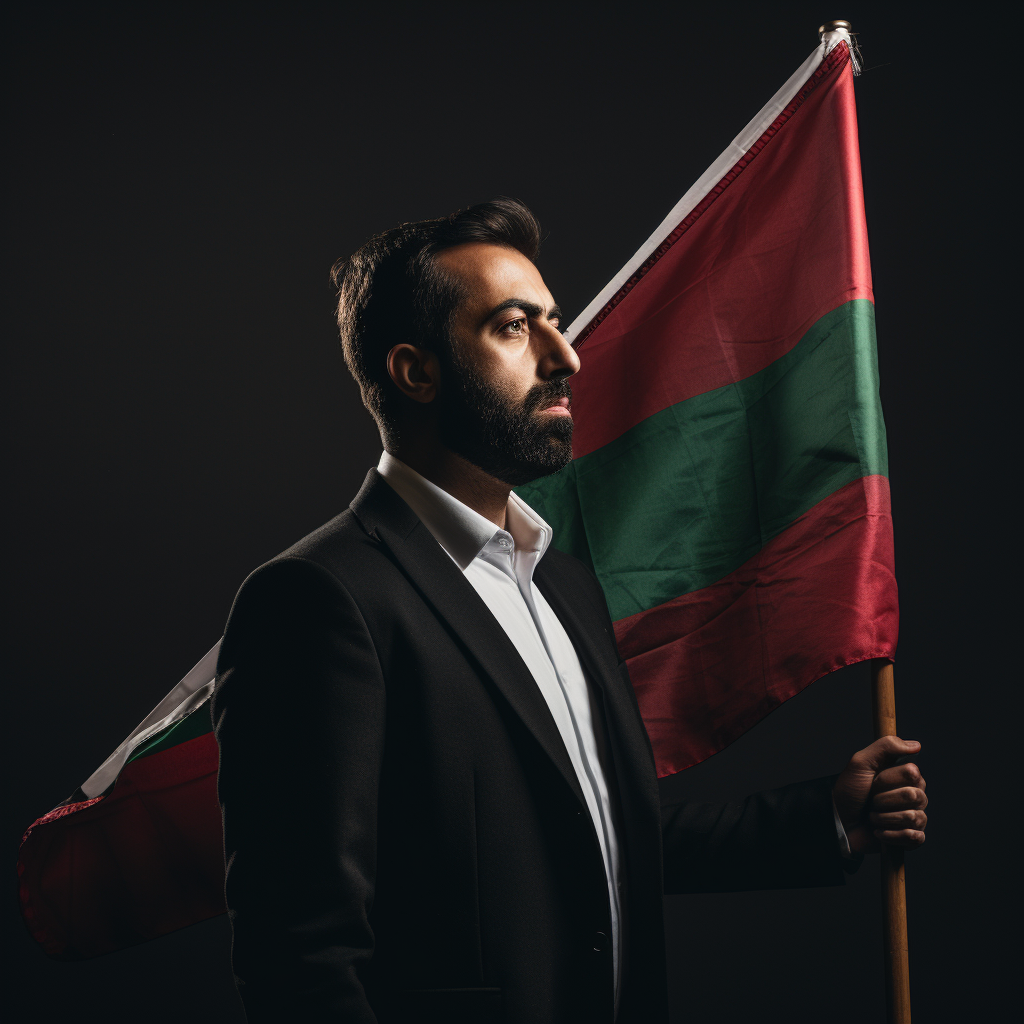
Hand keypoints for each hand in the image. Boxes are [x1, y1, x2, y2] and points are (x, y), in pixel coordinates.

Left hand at [832, 736, 927, 854]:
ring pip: (914, 817)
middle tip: (870, 800)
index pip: (912, 773)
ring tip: (872, 816)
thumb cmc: (849, 791)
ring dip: (884, 818)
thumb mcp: (860, 763)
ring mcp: (914, 817)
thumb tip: (916, 745)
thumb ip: (885, 747)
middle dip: (883, 799)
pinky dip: (891, 835)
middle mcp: (914, 795)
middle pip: (914, 795)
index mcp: (905, 776)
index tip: (873, 781)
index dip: (888, 779)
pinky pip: (915, 837)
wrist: (839, 821)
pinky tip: (879, 831)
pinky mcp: (911, 837)